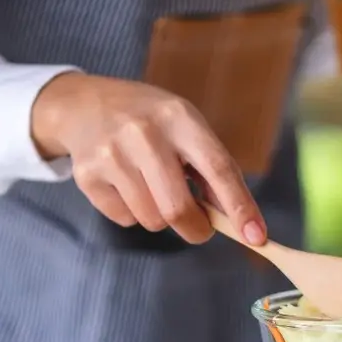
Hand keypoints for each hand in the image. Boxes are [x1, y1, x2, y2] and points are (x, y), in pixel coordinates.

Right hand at [31, 72, 265, 244]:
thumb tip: (237, 218)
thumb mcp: (185, 126)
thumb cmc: (150, 120)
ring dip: (160, 216)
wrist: (85, 104)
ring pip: (152, 219)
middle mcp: (144, 133)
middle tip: (199, 228)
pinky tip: (125, 184)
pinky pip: (125, 218)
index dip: (239, 206)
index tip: (256, 236)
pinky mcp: (87, 175)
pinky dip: (133, 212)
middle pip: (178, 208)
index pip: (217, 168)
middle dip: (196, 229)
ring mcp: (112, 154)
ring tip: (152, 186)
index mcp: (179, 117)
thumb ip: (211, 168)